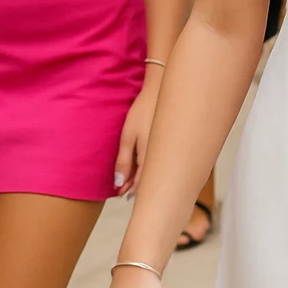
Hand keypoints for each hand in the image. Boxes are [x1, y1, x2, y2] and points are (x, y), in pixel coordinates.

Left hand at [114, 81, 159, 197]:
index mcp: (150, 158)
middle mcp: (160, 157)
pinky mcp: (169, 143)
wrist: (162, 92)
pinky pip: (159, 160)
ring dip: (143, 177)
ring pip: (154, 170)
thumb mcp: (128, 137)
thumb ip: (123, 161)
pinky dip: (150, 166)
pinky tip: (145, 165)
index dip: (129, 190)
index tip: (119, 194)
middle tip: (124, 192)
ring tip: (132, 181)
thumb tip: (118, 182)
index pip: (140, 183)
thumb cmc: (143, 112)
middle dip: (137, 187)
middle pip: (148, 179)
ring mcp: (166, 150)